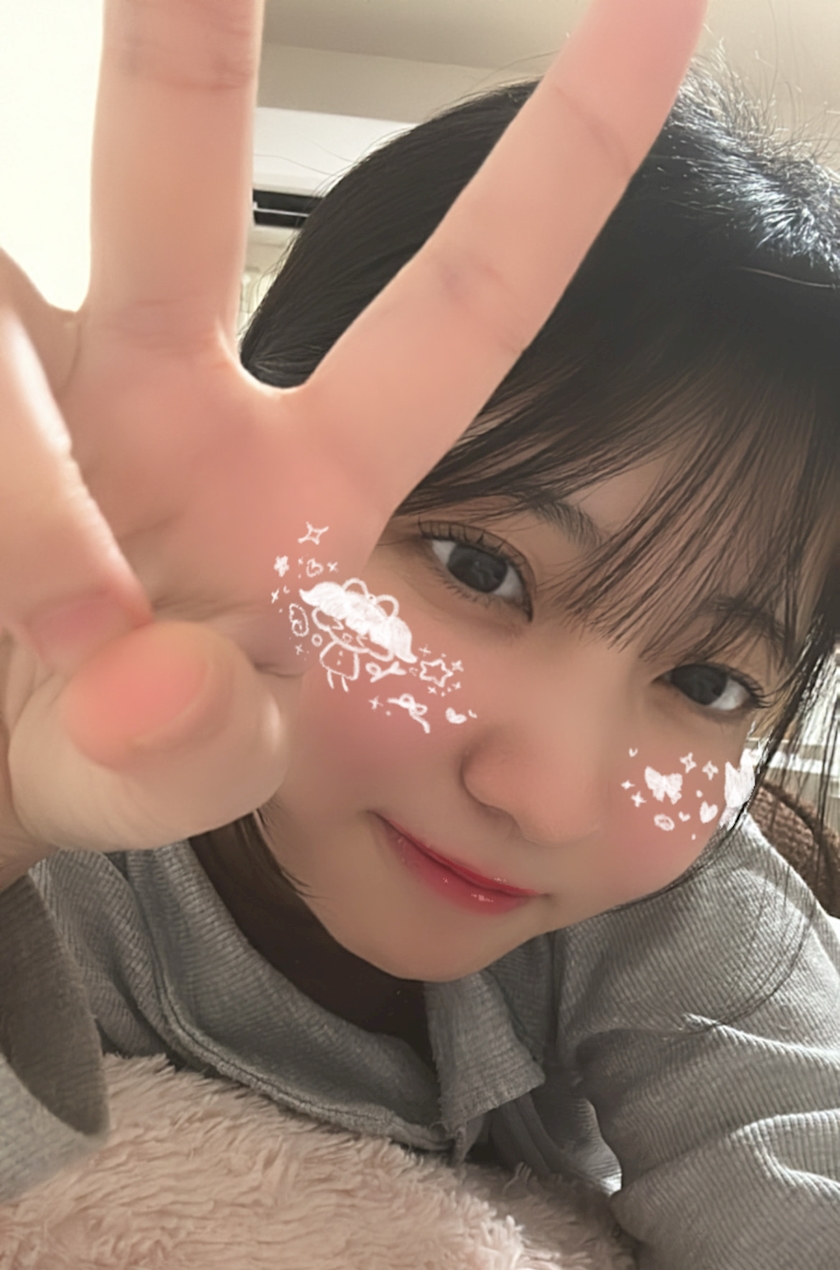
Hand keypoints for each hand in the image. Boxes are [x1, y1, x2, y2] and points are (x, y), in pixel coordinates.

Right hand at [0, 0, 705, 858]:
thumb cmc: (91, 753)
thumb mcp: (155, 785)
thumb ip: (185, 767)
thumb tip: (173, 678)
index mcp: (293, 479)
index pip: (458, 309)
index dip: (566, 164)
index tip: (666, 8)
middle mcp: (167, 386)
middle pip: (171, 160)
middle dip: (182, 29)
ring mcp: (39, 376)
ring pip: (4, 328)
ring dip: (27, 494)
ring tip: (67, 640)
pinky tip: (1, 590)